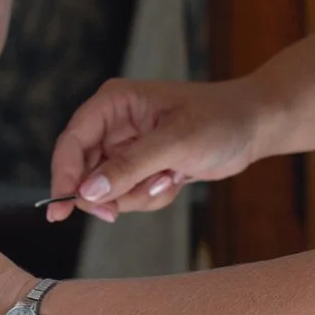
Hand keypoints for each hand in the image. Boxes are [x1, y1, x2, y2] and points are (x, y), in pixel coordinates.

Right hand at [48, 76, 268, 220]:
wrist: (253, 126)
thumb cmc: (218, 120)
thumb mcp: (175, 143)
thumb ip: (130, 167)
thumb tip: (88, 192)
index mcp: (114, 103)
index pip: (72, 141)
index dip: (64, 176)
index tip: (61, 211)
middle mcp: (113, 124)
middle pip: (83, 171)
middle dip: (109, 193)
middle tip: (120, 211)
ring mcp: (127, 147)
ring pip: (108, 189)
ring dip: (138, 194)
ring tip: (171, 177)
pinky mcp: (142, 165)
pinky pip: (130, 195)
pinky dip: (151, 196)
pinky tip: (176, 178)